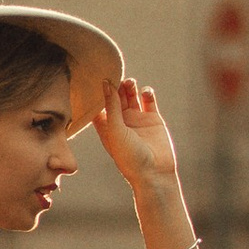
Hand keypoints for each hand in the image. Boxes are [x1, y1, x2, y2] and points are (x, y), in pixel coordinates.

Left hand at [95, 75, 180, 195]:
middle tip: (115, 75)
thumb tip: (106, 83)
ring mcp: (137, 119)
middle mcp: (121, 121)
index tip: (94, 76)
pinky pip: (148, 100)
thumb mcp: (116, 130)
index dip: (97, 92)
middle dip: (115, 86)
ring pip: (131, 96)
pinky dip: (147, 92)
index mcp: (106, 126)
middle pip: (115, 96)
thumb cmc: (129, 157)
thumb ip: (111, 106)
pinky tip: (145, 92)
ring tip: (129, 82)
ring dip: (129, 87)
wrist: (154, 173)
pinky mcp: (153, 119)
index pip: (98, 105)